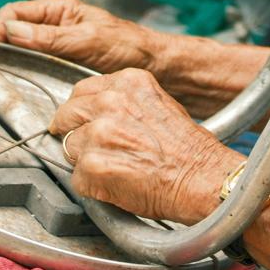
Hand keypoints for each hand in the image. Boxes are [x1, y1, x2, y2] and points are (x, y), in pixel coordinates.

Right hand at [0, 0, 166, 75]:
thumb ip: (50, 38)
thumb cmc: (128, 47)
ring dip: (1, 57)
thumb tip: (12, 31)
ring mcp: (54, 46)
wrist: (154, 68)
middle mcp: (53, 26)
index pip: (14, 13)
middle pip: (10, 30)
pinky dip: (15, 70)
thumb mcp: (88, 40)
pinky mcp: (58, 66)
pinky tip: (7, 80)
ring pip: (17, 49)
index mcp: (59, 10)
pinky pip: (30, 65)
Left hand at [52, 68, 236, 223]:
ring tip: (113, 169)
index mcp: (128, 82)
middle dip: (74, 132)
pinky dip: (91, 187)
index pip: (82, 90)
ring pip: (69, 147)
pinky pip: (76, 178)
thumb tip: (100, 113)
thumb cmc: (188, 149)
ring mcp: (99, 132)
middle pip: (68, 113)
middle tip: (91, 149)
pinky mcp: (93, 163)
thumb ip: (126, 102)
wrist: (201, 178)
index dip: (82, 111)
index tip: (83, 122)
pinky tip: (114, 186)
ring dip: (84, 161)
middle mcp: (110, 101)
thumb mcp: (158, 104)